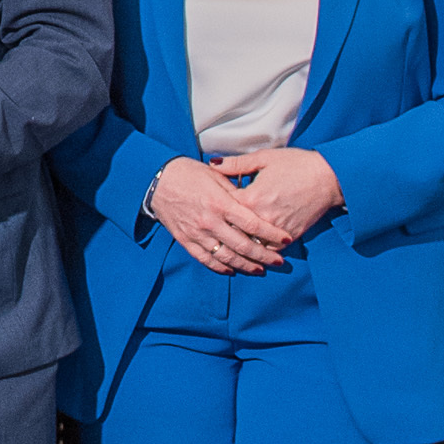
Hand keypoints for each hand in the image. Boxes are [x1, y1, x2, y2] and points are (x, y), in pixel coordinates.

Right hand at [145, 159, 288, 275]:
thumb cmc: (189, 173)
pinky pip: (205, 259)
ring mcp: (197, 233)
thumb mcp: (216, 176)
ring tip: (259, 270)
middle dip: (264, 256)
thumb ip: (236, 192)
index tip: (286, 240)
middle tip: (279, 262)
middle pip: (243, 245)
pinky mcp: (185, 240)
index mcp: (220, 203)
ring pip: (226, 256)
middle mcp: (210, 221)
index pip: (253, 225)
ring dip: (245, 265)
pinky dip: (220, 267)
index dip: (272, 234)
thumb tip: (255, 202)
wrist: (157, 180)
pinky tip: (232, 270)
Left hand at [216, 146, 343, 244]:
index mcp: (251, 198)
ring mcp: (277, 230)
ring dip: (241, 245)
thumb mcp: (264, 159)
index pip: (224, 209)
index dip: (217, 207)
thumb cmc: (297, 164)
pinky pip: (270, 249)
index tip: (211, 207)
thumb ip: (236, 164)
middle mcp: (262, 217)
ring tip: (230, 245)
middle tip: (215, 232)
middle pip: (234, 231)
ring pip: (251, 245)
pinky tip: (254, 249)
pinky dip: (262, 249)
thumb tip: (213, 164)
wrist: (328, 177)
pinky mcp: (291, 236)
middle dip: (224, 231)